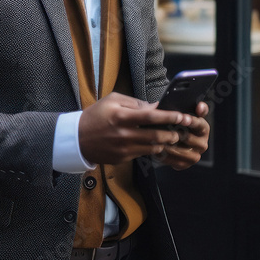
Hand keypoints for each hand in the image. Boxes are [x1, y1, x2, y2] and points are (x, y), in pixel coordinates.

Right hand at [78, 93, 194, 164]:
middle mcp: (123, 134)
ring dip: (165, 143)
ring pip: (152, 148)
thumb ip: (134, 103)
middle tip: (180, 130)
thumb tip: (155, 107)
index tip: (182, 116)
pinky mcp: (122, 158)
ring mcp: (123, 148)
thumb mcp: (112, 101)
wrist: (77, 138)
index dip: (169, 116)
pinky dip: (151, 149)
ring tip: (171, 138)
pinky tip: (155, 144)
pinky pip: (143, 154)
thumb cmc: (95, 116)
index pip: (151, 116)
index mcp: (121, 116)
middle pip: (156, 136)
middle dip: (172, 133)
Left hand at [152, 101, 209, 170]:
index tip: (184, 118)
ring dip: (169, 146)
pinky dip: (165, 157)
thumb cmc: (178, 123)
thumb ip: (194, 108)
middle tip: (164, 130)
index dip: (192, 121)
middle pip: (189, 138)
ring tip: (157, 140)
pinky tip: (155, 150)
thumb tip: (200, 106)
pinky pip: (175, 162)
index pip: (200, 124)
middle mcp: (202, 144)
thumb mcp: (186, 112)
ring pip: (182, 152)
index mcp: (203, 129)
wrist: (172, 140)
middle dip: (177, 133)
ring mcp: (194, 156)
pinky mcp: (185, 164)